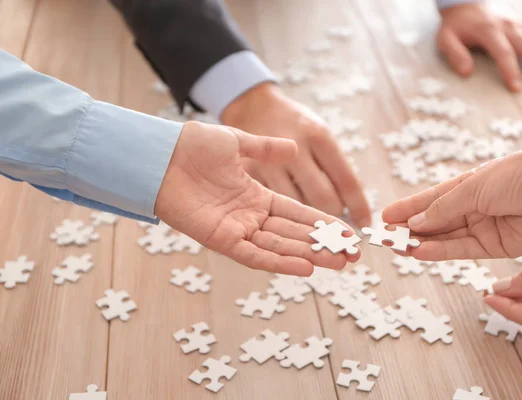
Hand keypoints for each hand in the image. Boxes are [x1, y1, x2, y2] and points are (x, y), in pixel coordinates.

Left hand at [154, 121, 359, 275]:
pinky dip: (279, 262)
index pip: (297, 213)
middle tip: (352, 255)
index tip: (346, 231)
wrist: (159, 154)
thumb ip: (265, 149)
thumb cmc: (192, 145)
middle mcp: (250, 216)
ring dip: (309, 255)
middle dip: (323, 244)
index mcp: (256, 195)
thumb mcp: (236, 142)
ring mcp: (236, 229)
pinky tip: (305, 267)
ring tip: (338, 263)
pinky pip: (254, 255)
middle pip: (294, 234)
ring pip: (280, 246)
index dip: (321, 223)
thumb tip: (292, 149)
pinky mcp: (220, 239)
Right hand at [220, 83, 370, 227]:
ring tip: (314, 217)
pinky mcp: (252, 174)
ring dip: (310, 216)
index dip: (360, 207)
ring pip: (298, 206)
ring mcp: (271, 163)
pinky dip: (286, 210)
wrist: (253, 105)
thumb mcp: (320, 133)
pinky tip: (289, 209)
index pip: (347, 181)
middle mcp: (295, 150)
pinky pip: (276, 203)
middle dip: (334, 214)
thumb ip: (336, 165)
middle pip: (324, 198)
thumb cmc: (295, 124)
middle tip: (337, 218)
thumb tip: (355, 203)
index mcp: (320, 137)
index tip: (367, 223)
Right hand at [381, 136, 521, 260]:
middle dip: (409, 228)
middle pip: (434, 221)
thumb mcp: (473, 186)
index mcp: (468, 184)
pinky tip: (420, 252)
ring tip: (397, 247)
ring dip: (420, 243)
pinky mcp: (495, 246)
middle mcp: (474, 206)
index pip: (430, 199)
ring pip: (444, 238)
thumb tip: (414, 223)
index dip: (407, 208)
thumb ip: (443, 208)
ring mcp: (484, 226)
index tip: (385, 217)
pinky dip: (440, 252)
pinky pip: (462, 250)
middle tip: (385, 237)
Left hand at [438, 3, 521, 91]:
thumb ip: (455, 54)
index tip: (517, 88)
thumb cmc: (456, 26)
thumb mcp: (446, 39)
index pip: (503, 52)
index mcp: (488, 30)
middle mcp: (509, 25)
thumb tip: (466, 72)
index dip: (510, 70)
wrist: (466, 3)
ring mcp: (520, 23)